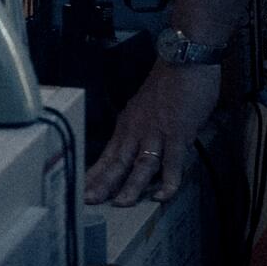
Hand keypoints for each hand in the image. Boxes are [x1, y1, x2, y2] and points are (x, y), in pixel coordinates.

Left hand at [84, 61, 220, 205]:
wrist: (184, 61)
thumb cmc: (169, 84)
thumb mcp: (146, 107)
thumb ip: (144, 128)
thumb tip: (145, 147)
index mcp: (127, 125)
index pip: (108, 154)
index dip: (96, 173)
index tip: (83, 190)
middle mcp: (136, 130)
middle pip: (117, 162)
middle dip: (102, 184)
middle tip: (89, 202)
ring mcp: (156, 133)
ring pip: (140, 165)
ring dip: (131, 186)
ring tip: (121, 204)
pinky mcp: (178, 133)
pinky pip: (173, 162)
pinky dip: (169, 181)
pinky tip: (163, 196)